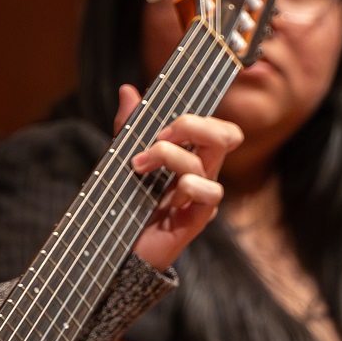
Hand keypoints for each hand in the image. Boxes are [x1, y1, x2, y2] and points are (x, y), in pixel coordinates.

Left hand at [115, 85, 243, 272]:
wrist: (117, 250)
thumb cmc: (125, 205)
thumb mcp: (122, 159)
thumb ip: (129, 127)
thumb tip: (128, 90)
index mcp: (190, 156)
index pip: (215, 127)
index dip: (199, 114)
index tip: (161, 118)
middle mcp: (201, 173)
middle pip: (225, 134)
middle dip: (191, 125)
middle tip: (158, 136)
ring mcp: (201, 196)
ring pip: (206, 161)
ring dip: (170, 156)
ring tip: (139, 166)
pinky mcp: (197, 218)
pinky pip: (210, 193)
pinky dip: (191, 185)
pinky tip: (172, 192)